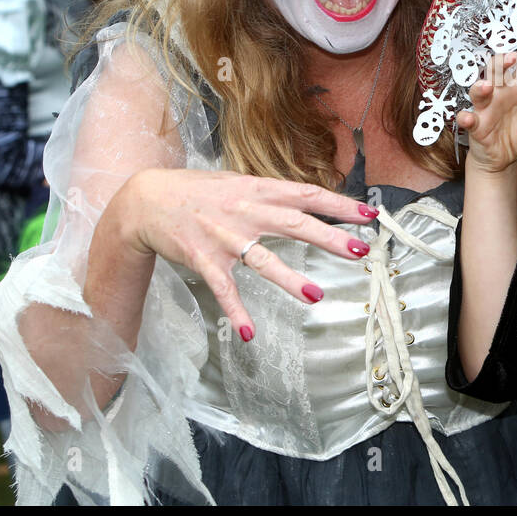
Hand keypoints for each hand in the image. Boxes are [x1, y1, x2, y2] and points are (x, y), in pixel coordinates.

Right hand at [123, 168, 378, 338]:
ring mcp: (224, 237)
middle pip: (294, 224)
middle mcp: (245, 211)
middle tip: (360, 252)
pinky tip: (250, 332)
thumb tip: (309, 202)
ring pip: (262, 259)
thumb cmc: (199, 192)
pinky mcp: (204, 259)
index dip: (339, 204)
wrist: (146, 200)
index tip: (370, 214)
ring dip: (289, 279)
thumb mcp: (239, 183)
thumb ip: (271, 194)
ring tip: (316, 296)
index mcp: (258, 190)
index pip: (307, 195)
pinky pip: (224, 289)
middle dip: (330, 238)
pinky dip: (236, 311)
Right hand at [455, 48, 516, 174]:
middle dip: (503, 63)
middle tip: (513, 58)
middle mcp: (501, 93)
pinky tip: (468, 118)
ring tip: (488, 85)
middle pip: (498, 70)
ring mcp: (486, 109)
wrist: (500, 159)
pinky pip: (468, 120)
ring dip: (482, 87)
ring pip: (479, 91)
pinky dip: (466, 118)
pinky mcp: (476, 126)